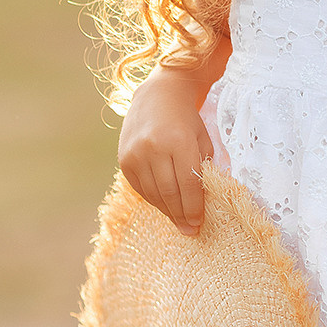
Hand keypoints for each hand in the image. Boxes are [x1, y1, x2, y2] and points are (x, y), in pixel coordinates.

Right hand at [117, 65, 215, 236]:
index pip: (187, 183)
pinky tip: (165, 206)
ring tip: (180, 222)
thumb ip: (203, 167)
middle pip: (169, 192)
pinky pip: (140, 188)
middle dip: (181, 214)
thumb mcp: (202, 139)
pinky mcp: (124, 159)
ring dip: (167, 211)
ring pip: (153, 193)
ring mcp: (135, 153)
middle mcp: (154, 147)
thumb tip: (202, 202)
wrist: (158, 96)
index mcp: (178, 140)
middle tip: (191, 230)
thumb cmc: (187, 120)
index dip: (194, 206)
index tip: (199, 222)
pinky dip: (153, 200)